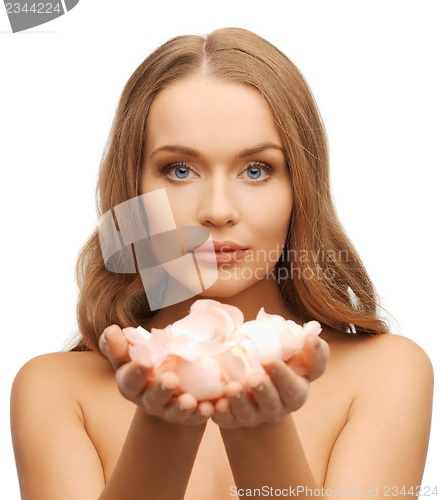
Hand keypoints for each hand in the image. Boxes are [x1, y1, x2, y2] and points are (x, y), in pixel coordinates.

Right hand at [99, 325, 213, 425]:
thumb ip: (121, 343)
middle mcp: (145, 398)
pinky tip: (209, 407)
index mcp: (130, 380)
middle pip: (150, 396)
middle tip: (170, 379)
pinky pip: (194, 417)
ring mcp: (166, 409)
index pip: (128, 376)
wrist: (168, 387)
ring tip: (189, 401)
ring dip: (180, 406)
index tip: (146, 361)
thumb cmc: (148, 361)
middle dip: (159, 388)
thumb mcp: (133, 352)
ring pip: (172, 410)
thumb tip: (111, 330)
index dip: (135, 370)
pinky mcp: (186, 416)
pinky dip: (201, 413)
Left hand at [211, 334, 328, 428]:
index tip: (268, 360)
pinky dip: (221, 413)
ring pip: (248, 414)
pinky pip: (226, 420)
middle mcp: (276, 408)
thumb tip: (312, 337)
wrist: (252, 377)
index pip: (294, 387)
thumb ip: (309, 349)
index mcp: (295, 391)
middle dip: (263, 391)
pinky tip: (216, 404)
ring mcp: (254, 415)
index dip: (283, 376)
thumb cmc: (278, 361)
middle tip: (253, 378)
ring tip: (231, 388)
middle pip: (272, 404)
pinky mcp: (233, 420)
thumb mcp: (295, 355)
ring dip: (240, 402)